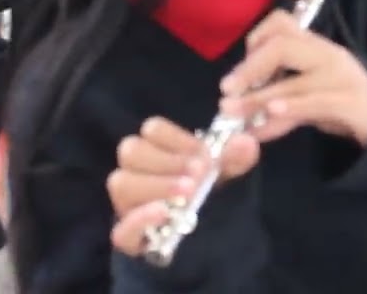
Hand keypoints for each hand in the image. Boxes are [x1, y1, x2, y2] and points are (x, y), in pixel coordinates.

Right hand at [107, 116, 259, 256]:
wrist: (207, 237)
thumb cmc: (209, 192)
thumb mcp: (226, 172)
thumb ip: (235, 157)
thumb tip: (246, 141)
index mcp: (156, 150)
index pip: (152, 129)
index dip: (177, 138)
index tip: (203, 153)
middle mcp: (135, 172)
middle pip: (131, 151)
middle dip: (167, 160)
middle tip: (197, 173)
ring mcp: (127, 204)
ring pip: (121, 183)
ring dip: (156, 184)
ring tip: (188, 191)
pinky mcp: (128, 238)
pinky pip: (122, 228)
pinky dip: (141, 218)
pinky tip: (164, 212)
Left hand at [220, 10, 366, 146]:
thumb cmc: (340, 98)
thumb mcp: (309, 87)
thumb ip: (279, 89)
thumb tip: (238, 102)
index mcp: (317, 45)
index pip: (283, 24)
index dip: (255, 40)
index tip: (240, 67)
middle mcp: (328, 55)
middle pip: (284, 46)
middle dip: (250, 68)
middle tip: (226, 89)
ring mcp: (341, 78)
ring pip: (293, 83)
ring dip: (258, 100)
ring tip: (234, 114)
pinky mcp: (350, 104)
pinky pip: (313, 105)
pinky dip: (287, 112)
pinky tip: (265, 124)